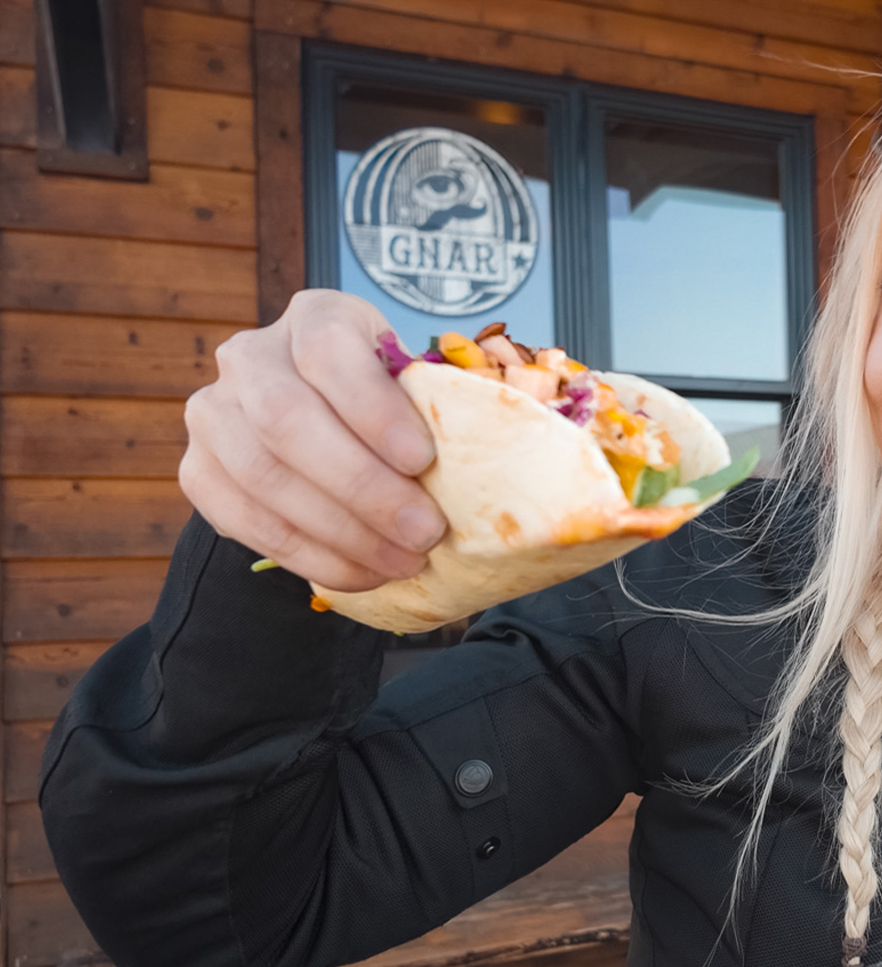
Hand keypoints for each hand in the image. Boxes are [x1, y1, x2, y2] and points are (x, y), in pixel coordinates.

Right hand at [180, 290, 446, 592]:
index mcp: (315, 317)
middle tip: (424, 532)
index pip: (327, 350)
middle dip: (361, 486)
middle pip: (286, 418)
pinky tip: (362, 573)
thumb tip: (521, 440)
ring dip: (339, 531)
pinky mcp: (199, 470)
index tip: (422, 460)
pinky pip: (242, 519)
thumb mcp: (422, 388)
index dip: (372, 407)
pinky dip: (308, 555)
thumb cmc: (396, 409)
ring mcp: (214, 412)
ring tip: (402, 562)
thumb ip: (451, 406)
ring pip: (261, 473)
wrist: (329, 428)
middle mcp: (251, 355)